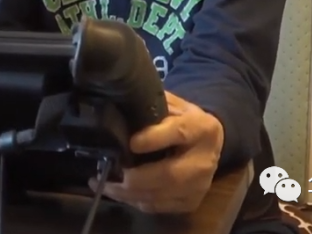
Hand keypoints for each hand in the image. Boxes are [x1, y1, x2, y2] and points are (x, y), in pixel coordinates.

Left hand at [90, 91, 223, 213]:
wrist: (208, 143)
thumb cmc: (182, 120)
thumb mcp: (171, 105)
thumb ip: (150, 108)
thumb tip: (118, 108)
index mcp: (201, 128)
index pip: (179, 133)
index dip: (153, 139)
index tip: (130, 143)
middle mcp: (204, 160)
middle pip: (169, 174)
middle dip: (134, 177)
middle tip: (104, 172)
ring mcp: (199, 186)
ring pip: (160, 196)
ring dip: (127, 193)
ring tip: (103, 183)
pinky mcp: (191, 202)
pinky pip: (158, 207)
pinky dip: (135, 201)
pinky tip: (119, 192)